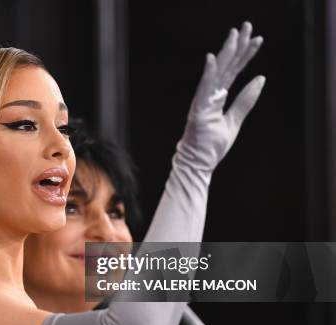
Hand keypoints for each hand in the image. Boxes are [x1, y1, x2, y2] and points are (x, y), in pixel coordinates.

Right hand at [177, 21, 264, 174]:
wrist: (198, 164)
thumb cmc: (211, 146)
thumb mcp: (234, 121)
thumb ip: (245, 101)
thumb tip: (261, 79)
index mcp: (217, 98)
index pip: (233, 72)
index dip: (245, 56)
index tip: (256, 40)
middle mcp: (209, 96)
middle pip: (225, 67)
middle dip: (236, 46)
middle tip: (246, 27)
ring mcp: (202, 102)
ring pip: (216, 73)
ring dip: (225, 54)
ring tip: (235, 36)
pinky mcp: (198, 111)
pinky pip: (203, 90)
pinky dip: (207, 74)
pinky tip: (212, 59)